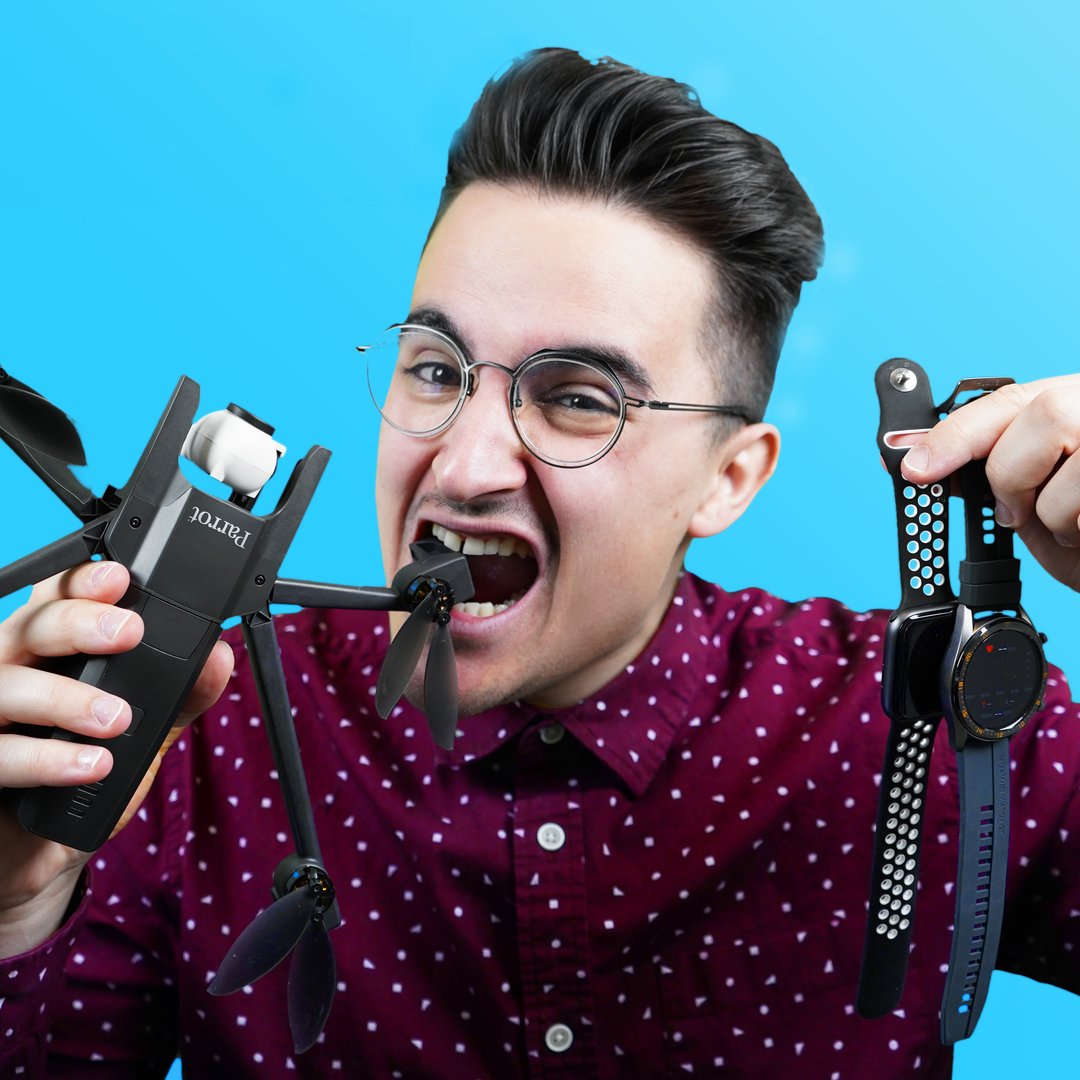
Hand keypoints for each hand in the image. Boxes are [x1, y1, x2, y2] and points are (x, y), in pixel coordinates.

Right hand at [0, 561, 233, 954]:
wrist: (40, 853)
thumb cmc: (84, 778)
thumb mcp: (143, 733)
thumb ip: (180, 695)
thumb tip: (219, 657)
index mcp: (50, 653)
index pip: (56, 597)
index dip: (82, 581)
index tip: (120, 579)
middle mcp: (11, 674)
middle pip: (28, 626)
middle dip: (79, 622)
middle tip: (129, 633)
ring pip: (4, 685)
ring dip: (66, 698)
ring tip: (118, 719)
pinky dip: (46, 758)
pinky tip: (91, 764)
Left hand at [900, 375, 1079, 591]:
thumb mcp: (1033, 495)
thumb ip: (987, 474)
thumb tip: (920, 465)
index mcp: (1070, 399)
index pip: (1004, 398)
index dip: (953, 433)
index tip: (912, 467)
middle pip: (1044, 415)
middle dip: (1014, 475)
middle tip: (1016, 511)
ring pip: (1073, 464)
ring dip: (1055, 514)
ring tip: (1073, 523)